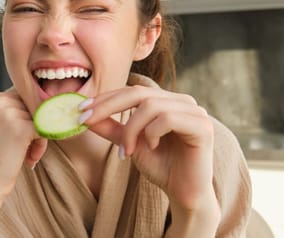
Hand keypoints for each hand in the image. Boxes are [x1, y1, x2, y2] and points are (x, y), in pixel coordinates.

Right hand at [0, 90, 47, 206]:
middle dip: (34, 127)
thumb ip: (13, 113)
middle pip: (33, 106)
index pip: (22, 98)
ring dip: (38, 138)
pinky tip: (30, 159)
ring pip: (41, 117)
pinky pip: (45, 129)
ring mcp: (10, 114)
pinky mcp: (22, 128)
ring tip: (27, 155)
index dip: (26, 118)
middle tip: (26, 150)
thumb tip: (44, 103)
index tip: (20, 138)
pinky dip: (41, 145)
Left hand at [79, 86, 216, 211]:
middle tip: (87, 120)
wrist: (184, 194)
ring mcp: (195, 111)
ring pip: (151, 106)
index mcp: (167, 101)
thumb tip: (84, 114)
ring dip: (132, 129)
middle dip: (108, 106)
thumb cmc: (161, 167)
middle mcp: (183, 101)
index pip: (132, 91)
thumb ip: (112, 128)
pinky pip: (168, 118)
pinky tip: (153, 148)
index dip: (105, 98)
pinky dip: (152, 133)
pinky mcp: (203, 126)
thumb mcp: (130, 144)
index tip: (80, 110)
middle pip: (139, 92)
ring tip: (128, 151)